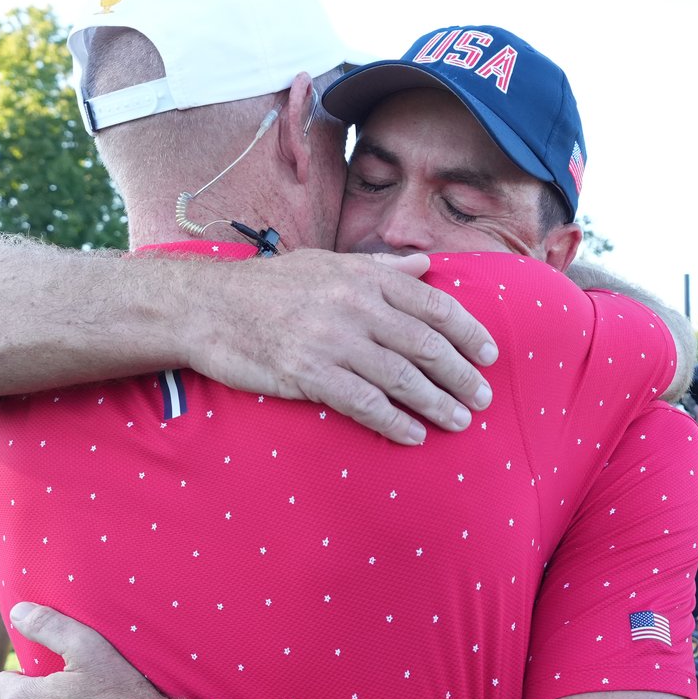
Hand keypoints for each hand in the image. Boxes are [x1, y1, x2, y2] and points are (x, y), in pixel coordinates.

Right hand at [184, 249, 497, 445]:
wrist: (208, 308)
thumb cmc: (268, 287)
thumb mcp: (326, 263)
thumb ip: (379, 268)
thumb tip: (425, 268)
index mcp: (364, 277)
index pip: (433, 305)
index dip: (468, 332)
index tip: (490, 354)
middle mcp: (354, 306)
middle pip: (426, 345)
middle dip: (461, 374)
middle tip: (484, 397)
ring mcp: (332, 340)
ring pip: (401, 377)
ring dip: (437, 403)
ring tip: (460, 421)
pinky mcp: (308, 374)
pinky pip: (363, 402)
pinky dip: (394, 421)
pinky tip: (413, 435)